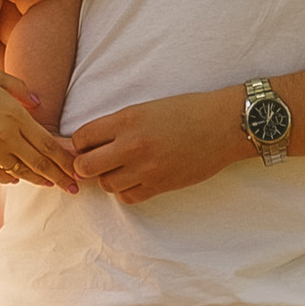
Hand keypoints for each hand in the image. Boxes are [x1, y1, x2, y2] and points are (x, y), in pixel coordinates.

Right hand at [0, 66, 78, 190]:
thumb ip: (20, 89)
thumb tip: (38, 103)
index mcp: (15, 116)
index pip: (48, 143)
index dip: (66, 159)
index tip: (78, 169)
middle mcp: (6, 137)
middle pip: (40, 163)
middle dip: (60, 177)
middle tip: (74, 188)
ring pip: (22, 172)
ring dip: (38, 179)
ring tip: (51, 184)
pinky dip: (11, 179)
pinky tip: (17, 179)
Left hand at [66, 87, 242, 205]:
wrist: (223, 125)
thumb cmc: (188, 111)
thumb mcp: (147, 108)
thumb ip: (119, 125)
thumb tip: (92, 142)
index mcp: (127, 119)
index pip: (81, 138)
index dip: (80, 143)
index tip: (88, 145)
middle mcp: (132, 145)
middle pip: (85, 166)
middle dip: (85, 165)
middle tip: (96, 162)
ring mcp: (146, 168)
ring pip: (106, 185)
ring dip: (109, 178)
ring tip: (121, 169)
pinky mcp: (160, 185)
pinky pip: (128, 197)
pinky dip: (127, 191)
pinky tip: (135, 180)